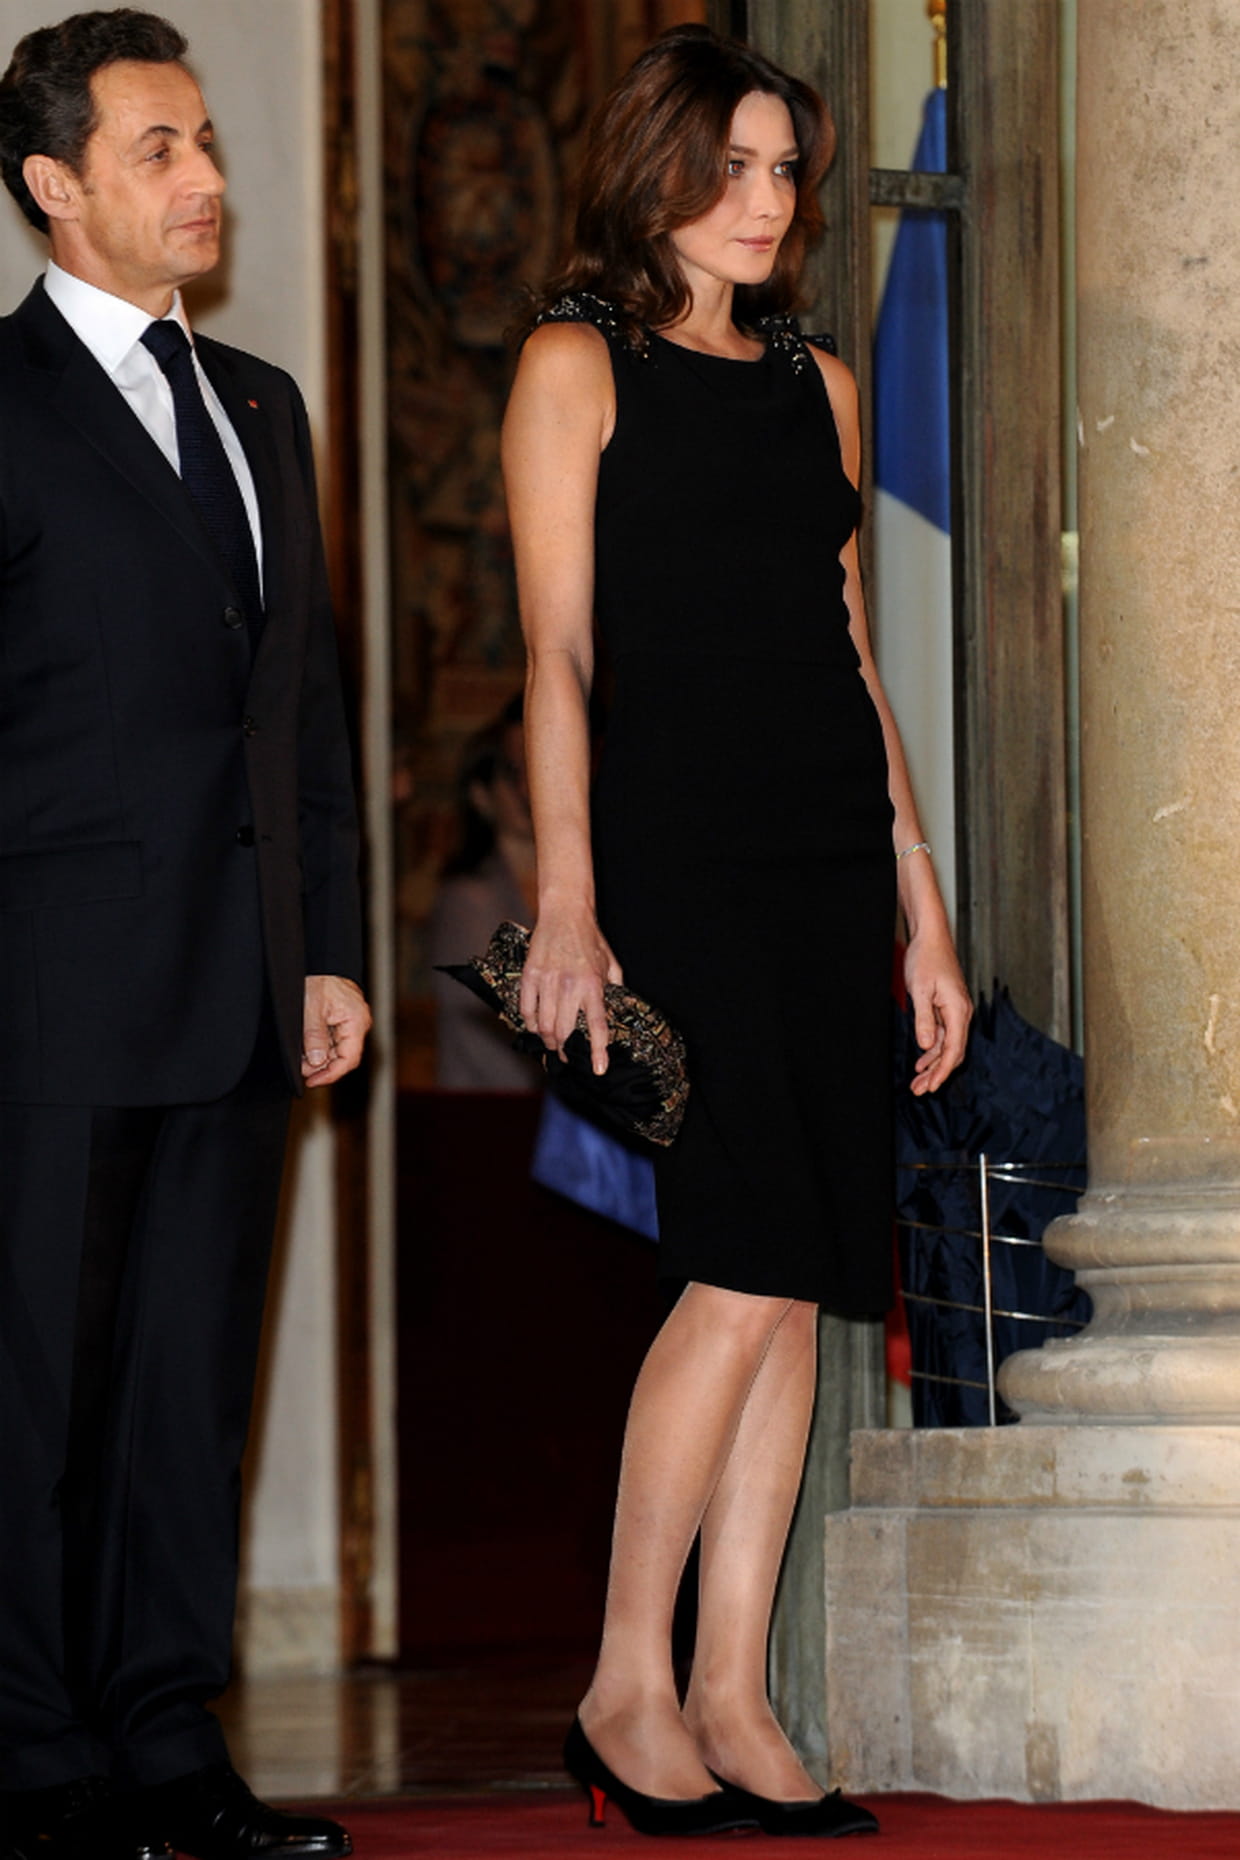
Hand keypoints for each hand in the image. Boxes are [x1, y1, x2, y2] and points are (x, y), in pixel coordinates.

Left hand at [302, 974, 371, 1085]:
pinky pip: (334, 1039)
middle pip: (343, 1056)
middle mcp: (358, 1023)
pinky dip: (320, 1045)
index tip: (312, 1081)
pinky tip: (306, 1047)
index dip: (331, 1074)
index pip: (348, 1059)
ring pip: (337, 1049)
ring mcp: (351, 1021)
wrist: (320, 959)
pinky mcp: (343, 1018)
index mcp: (356, 1021)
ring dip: (319, 1056)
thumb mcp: (311, 1009)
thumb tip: (316, 1062)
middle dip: (322, 1066)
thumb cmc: (318, 979)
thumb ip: (314, 1037)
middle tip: (301, 1069)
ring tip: (300, 1057)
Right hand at [519, 906, 621, 1074]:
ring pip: (544, 1026)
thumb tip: (616, 1013)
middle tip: (566, 1055)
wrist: (565, 912)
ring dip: (547, 1040)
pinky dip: (530, 1023)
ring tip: (551, 1042)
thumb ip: (614, 990)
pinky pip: (526, 1009)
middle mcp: (570, 985)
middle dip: (565, 1050)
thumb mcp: (611, 964)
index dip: (597, 1051)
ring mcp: (547, 980)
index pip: (597, 1026)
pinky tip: (535, 1025)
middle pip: (564, 1032)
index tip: (597, 1069)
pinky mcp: (530, 975)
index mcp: (594, 985)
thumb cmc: (590, 939)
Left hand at [904, 932, 971, 1095]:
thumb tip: (926, 1045)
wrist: (930, 938)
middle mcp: (961, 1013)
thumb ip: (924, 1019)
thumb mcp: (920, 990)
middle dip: (938, 1073)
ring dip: (933, 1065)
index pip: (954, 1049)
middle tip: (920, 1090)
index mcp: (958, 1010)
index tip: (931, 1086)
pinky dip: (932, 1051)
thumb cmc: (925, 959)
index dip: (942, 1071)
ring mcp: (955, 1012)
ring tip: (918, 1083)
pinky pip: (943, 1036)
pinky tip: (922, 1062)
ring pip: (947, 1046)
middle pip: (953, 1052)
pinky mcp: (947, 1008)